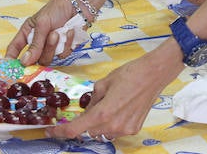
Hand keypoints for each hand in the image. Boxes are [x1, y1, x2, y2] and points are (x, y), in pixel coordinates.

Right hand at [5, 0, 75, 65]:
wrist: (79, 5)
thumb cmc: (57, 9)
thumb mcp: (42, 24)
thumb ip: (35, 44)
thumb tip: (25, 62)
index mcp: (27, 33)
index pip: (15, 48)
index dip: (11, 59)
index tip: (9, 69)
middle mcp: (37, 42)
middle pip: (34, 59)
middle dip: (44, 49)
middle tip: (52, 35)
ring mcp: (51, 47)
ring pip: (48, 59)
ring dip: (55, 45)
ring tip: (60, 31)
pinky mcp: (63, 48)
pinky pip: (62, 55)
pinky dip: (67, 43)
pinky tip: (70, 31)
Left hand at [45, 40, 182, 139]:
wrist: (154, 73)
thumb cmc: (130, 73)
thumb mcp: (103, 83)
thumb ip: (92, 99)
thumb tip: (88, 109)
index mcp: (102, 113)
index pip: (75, 129)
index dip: (60, 132)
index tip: (52, 131)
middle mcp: (113, 125)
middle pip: (89, 130)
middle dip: (87, 120)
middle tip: (95, 103)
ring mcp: (124, 129)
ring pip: (103, 131)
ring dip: (101, 121)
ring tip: (112, 102)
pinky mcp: (134, 129)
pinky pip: (116, 129)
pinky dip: (113, 121)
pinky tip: (121, 106)